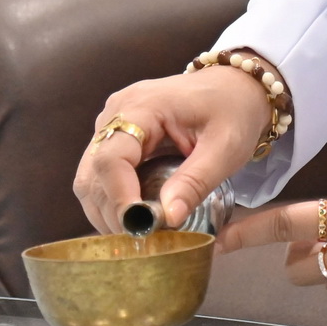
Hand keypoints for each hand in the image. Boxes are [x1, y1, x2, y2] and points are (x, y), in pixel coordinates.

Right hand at [73, 65, 273, 233]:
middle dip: (111, 211)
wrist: (236, 85)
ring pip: (90, 176)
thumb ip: (196, 182)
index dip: (118, 197)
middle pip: (93, 171)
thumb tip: (167, 218)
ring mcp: (113, 122)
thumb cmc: (234, 110)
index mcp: (143, 105)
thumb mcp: (226, 148)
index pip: (111, 158)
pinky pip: (101, 173)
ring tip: (137, 233)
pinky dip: (112, 200)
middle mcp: (117, 111)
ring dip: (107, 210)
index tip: (139, 227)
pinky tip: (133, 218)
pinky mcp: (116, 135)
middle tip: (139, 240)